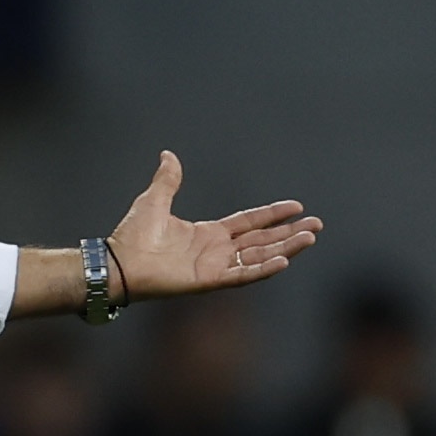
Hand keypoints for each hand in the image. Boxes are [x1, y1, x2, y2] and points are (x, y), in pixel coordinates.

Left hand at [109, 151, 320, 299]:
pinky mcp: (209, 281)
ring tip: (310, 238)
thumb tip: (168, 154)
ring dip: (285, 248)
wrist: (118, 262)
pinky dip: (262, 268)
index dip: (272, 214)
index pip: (249, 222)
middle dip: (289, 233)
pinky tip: (283, 259)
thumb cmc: (132, 235)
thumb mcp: (154, 201)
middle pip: (262, 240)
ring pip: (259, 257)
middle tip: (318, 225)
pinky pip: (242, 275)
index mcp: (208, 233)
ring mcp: (215, 266)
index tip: (297, 206)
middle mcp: (216, 250)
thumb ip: (167, 180)